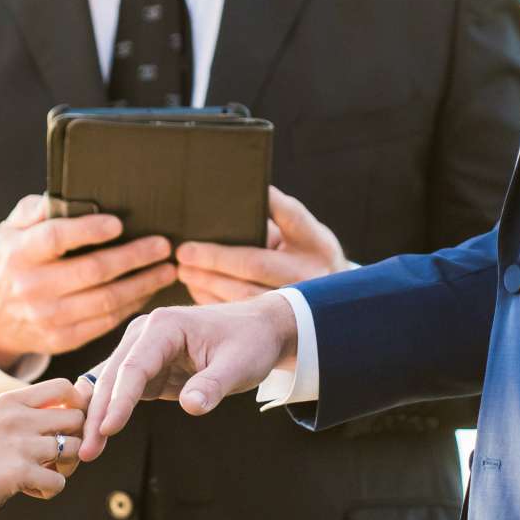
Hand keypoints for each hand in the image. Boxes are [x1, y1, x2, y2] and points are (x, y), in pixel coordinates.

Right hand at [0, 195, 176, 367]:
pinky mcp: (61, 340)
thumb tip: (64, 196)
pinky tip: (147, 290)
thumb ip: (35, 210)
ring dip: (142, 284)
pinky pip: (105, 322)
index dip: (88, 231)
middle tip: (163, 245)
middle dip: (134, 257)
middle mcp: (32, 286)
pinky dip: (131, 305)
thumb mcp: (10, 230)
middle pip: (92, 271)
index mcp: (19, 252)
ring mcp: (47, 317)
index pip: (56, 238)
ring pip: (106, 301)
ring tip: (167, 269)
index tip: (119, 223)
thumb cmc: (12, 260)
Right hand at [0, 378, 90, 519]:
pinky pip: (58, 483)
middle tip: (58, 458)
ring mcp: (21, 444)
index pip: (65, 387)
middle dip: (75, 439)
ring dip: (64, 468)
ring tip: (42, 475)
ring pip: (73, 451)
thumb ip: (21, 415)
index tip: (68, 425)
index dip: (76, 405)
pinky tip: (29, 491)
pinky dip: (48, 491)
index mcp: (10, 401)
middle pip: (77, 418)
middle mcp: (18, 417)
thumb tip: (65, 413)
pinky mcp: (21, 472)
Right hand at [76, 296, 298, 459]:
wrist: (259, 329)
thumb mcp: (240, 364)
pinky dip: (111, 412)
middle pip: (113, 377)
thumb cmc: (250, 342)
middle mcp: (145, 333)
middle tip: (86, 452)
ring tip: (87, 451)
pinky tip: (98, 435)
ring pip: (111, 386)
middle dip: (97, 415)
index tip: (107, 431)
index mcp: (164, 326)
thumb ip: (213, 384)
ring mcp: (143, 349)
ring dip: (98, 417)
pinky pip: (123, 391)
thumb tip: (191, 406)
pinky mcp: (148, 367)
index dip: (119, 401)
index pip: (134, 367)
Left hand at [173, 187, 347, 303]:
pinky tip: (197, 288)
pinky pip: (241, 315)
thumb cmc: (306, 253)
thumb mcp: (302, 232)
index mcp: (317, 242)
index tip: (224, 202)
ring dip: (209, 282)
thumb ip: (276, 214)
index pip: (289, 217)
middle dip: (215, 258)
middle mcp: (311, 273)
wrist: (335, 302)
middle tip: (184, 252)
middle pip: (255, 264)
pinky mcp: (282, 325)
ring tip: (184, 270)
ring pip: (245, 294)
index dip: (263, 206)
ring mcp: (298, 303)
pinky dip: (214, 301)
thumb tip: (236, 193)